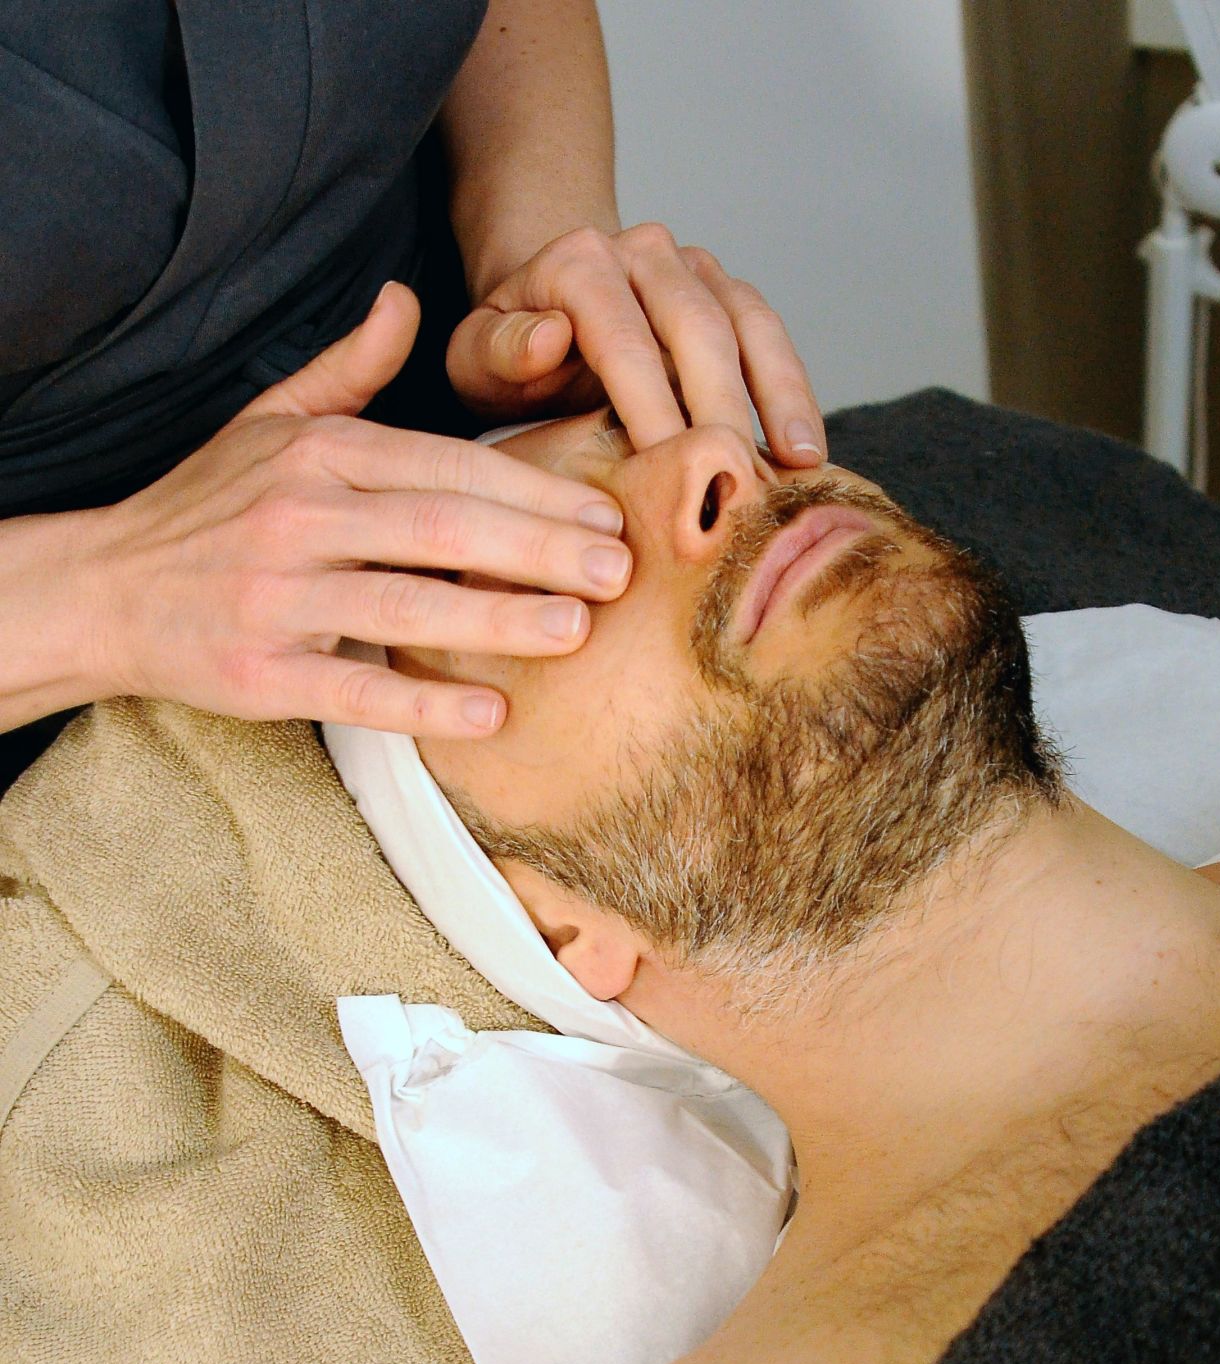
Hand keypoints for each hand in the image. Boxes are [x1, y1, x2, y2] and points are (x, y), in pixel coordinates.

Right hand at [83, 282, 631, 736]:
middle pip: (441, 528)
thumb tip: (405, 300)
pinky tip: (492, 713)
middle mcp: (299, 517)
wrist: (105, 588)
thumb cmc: (206, 509)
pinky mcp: (262, 671)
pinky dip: (424, 704)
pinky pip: (355, 688)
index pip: (446, 466)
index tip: (606, 514)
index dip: (532, 490)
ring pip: (406, 603)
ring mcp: (278, 596)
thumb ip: (348, 369)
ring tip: (576, 631)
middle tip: (620, 571)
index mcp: (318, 453)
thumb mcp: (268, 421)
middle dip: (538, 548)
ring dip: (496, 619)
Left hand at [445, 222, 826, 468]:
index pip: (623, 337)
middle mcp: (643, 253)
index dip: (652, 404)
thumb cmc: (510, 354)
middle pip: (696, 326)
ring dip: (778, 393)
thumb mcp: (474, 358)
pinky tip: (807, 448)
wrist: (546, 311)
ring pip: (747, 323)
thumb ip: (500, 352)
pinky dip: (792, 390)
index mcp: (578, 264)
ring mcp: (694, 269)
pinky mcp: (728, 295)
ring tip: (800, 463)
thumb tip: (551, 336)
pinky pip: (769, 335)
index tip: (673, 465)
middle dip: (722, 406)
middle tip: (739, 478)